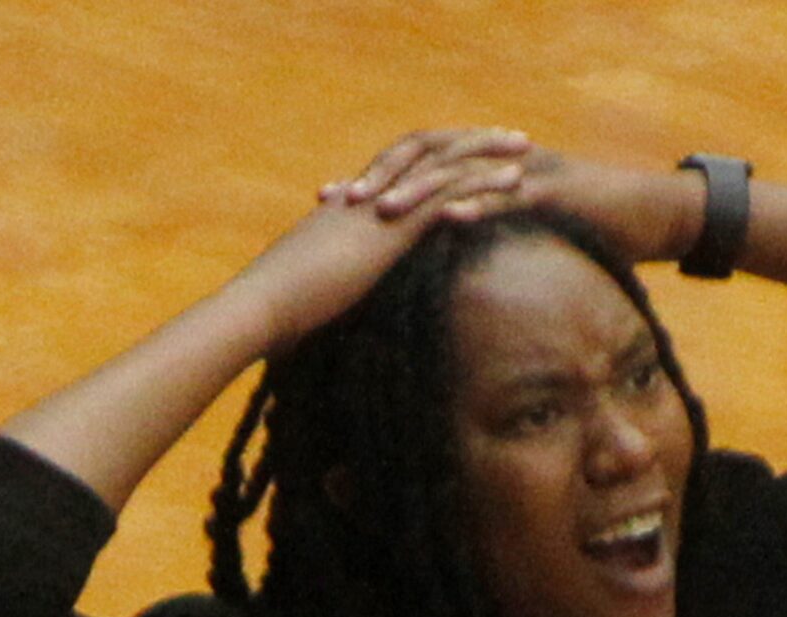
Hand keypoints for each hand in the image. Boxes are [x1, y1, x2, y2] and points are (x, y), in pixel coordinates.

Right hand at [225, 130, 535, 349]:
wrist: (261, 307)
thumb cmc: (279, 310)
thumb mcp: (314, 290)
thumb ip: (333, 282)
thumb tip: (335, 296)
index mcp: (352, 210)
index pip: (400, 174)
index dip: (434, 161)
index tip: (465, 155)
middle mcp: (369, 199)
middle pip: (425, 156)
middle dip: (468, 143)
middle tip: (508, 136)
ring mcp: (380, 210)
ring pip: (441, 167)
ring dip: (485, 153)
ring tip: (525, 144)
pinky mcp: (392, 230)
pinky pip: (446, 197)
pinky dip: (483, 185)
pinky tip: (516, 181)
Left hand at [326, 128, 700, 268]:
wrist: (654, 214)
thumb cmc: (594, 228)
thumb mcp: (530, 231)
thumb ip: (488, 237)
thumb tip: (447, 267)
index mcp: (484, 164)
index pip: (417, 161)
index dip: (375, 177)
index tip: (335, 202)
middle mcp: (497, 158)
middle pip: (426, 156)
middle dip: (381, 178)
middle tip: (343, 202)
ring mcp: (525, 169)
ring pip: (459, 171)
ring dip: (418, 191)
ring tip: (382, 212)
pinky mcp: (554, 189)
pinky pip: (508, 195)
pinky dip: (478, 205)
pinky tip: (450, 220)